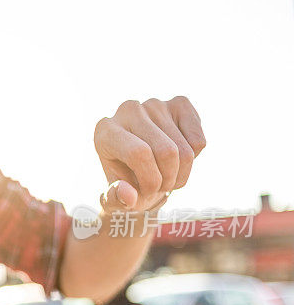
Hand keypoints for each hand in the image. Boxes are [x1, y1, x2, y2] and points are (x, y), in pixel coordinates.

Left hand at [94, 96, 205, 212]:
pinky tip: (177, 157)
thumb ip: (115, 200)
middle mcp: (128, 110)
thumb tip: (128, 195)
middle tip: (160, 188)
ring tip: (167, 177)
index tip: (149, 192)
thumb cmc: (125, 183)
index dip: (150, 179)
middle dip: (168, 180)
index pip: (139, 153)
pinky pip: (199, 141)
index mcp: (106, 131)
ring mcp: (155, 104)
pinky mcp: (179, 103)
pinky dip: (194, 159)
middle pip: (167, 151)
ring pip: (186, 150)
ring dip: (181, 175)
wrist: (140, 165)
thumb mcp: (114, 198)